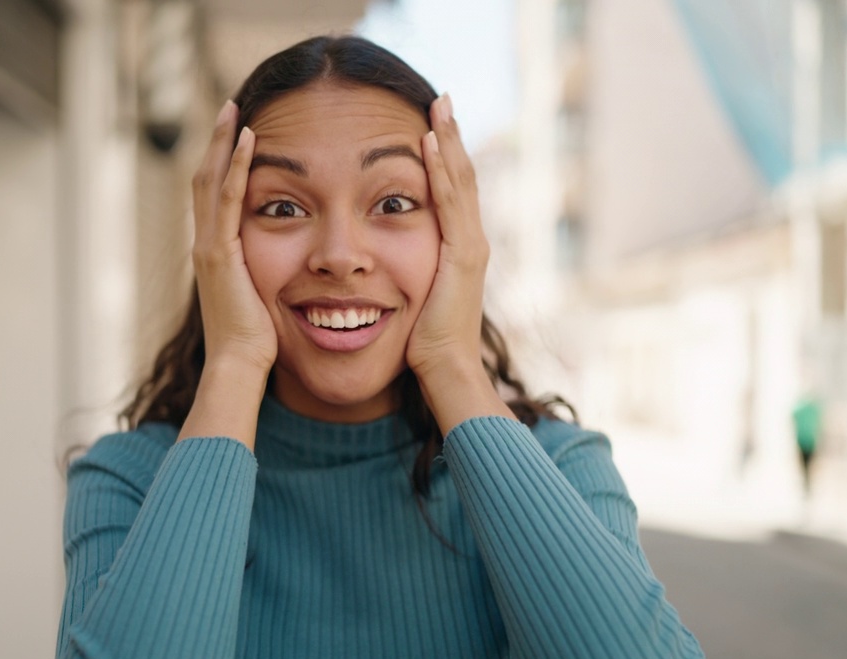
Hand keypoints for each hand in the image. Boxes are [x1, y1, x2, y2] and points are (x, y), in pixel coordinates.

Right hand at [190, 101, 276, 376]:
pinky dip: (236, 167)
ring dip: (223, 143)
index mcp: (217, 254)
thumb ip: (271, 278)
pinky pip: (227, 200)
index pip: (217, 197)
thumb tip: (295, 271)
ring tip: (234, 110)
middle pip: (206, 180)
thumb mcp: (266, 300)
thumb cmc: (258, 343)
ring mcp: (209, 247)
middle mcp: (207, 245)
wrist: (239, 367)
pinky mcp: (219, 254)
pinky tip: (248, 140)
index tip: (238, 133)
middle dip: (218, 142)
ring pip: (211, 182)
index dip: (224, 163)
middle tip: (230, 107)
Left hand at [407, 94, 511, 429]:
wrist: (444, 371)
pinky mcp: (463, 255)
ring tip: (438, 107)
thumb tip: (376, 265)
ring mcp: (470, 246)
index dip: (444, 156)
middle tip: (440, 99)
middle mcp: (470, 241)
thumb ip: (403, 274)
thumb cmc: (422, 344)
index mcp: (458, 249)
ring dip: (448, 141)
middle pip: (461, 176)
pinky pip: (450, 203)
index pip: (452, 191)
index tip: (431, 123)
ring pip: (460, 182)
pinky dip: (440, 171)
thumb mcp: (411, 299)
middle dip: (451, 137)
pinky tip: (429, 145)